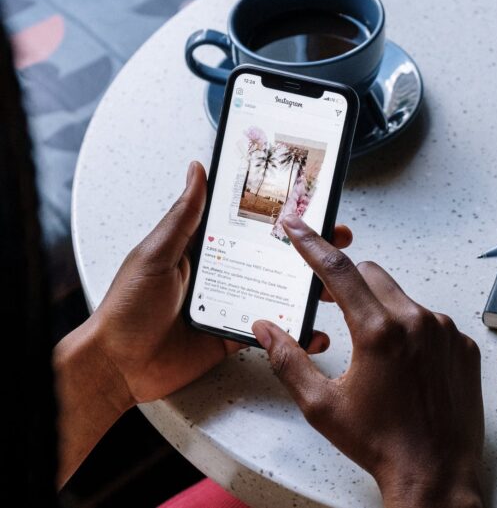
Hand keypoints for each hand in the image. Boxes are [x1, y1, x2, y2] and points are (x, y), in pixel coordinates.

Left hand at [85, 161, 351, 410]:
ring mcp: (234, 303)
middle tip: (338, 239)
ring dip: (309, 288)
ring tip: (334, 286)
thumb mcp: (156, 253)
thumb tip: (197, 171)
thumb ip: (183, 217)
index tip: (312, 204)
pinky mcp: (236, 334)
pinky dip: (295, 331)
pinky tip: (314, 330)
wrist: (119, 366)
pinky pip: (272, 330)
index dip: (283, 215)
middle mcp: (226, 271)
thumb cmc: (128, 306)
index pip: (253, 224)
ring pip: (280, 291)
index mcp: (208, 246)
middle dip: (310, 248)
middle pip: (275, 255)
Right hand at [252, 216, 483, 507]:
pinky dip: (410, 328)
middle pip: (371, 274)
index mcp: (378, 332)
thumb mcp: (321, 405)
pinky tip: (403, 363)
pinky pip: (429, 319)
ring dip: (380, 307)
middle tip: (331, 303)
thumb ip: (288, 360)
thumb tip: (266, 328)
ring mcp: (445, 332)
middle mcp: (416, 322)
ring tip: (372, 349)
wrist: (435, 474)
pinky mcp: (462, 345)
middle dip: (347, 281)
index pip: (338, 270)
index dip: (311, 244)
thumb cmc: (379, 442)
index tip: (298, 226)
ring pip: (401, 296)